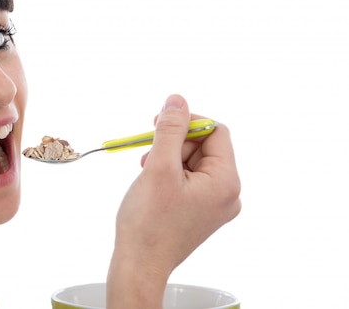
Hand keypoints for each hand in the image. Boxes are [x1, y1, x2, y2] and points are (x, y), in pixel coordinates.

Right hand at [106, 94, 240, 307]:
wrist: (139, 264)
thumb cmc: (149, 224)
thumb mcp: (159, 167)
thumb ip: (170, 130)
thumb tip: (178, 101)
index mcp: (226, 182)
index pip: (216, 132)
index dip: (189, 121)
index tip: (163, 121)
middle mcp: (227, 194)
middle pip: (205, 146)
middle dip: (175, 143)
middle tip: (150, 150)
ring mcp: (214, 205)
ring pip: (194, 162)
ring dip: (169, 157)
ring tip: (148, 170)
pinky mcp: (199, 211)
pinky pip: (189, 179)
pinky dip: (170, 173)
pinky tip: (152, 181)